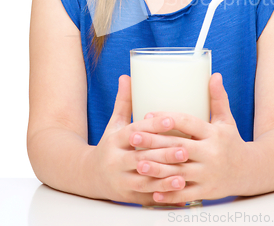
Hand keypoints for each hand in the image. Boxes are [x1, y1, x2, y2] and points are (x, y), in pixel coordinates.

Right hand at [91, 75, 189, 205]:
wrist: (88, 175)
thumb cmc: (109, 145)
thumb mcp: (114, 124)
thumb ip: (123, 102)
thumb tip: (126, 76)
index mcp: (115, 140)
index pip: (136, 131)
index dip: (153, 126)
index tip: (172, 119)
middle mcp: (116, 161)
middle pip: (141, 158)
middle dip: (163, 154)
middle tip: (185, 149)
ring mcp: (120, 180)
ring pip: (144, 180)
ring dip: (164, 178)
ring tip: (184, 174)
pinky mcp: (127, 196)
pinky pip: (146, 197)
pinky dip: (162, 195)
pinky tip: (178, 193)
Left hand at [129, 73, 248, 203]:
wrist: (249, 171)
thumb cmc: (232, 142)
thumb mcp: (226, 120)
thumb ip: (218, 98)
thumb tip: (214, 74)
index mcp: (213, 134)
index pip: (188, 123)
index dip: (167, 119)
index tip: (147, 115)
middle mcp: (211, 154)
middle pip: (178, 147)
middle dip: (154, 142)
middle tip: (133, 136)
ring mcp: (208, 174)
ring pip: (178, 172)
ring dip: (157, 169)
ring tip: (138, 163)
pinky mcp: (206, 191)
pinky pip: (185, 194)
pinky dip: (169, 193)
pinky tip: (152, 190)